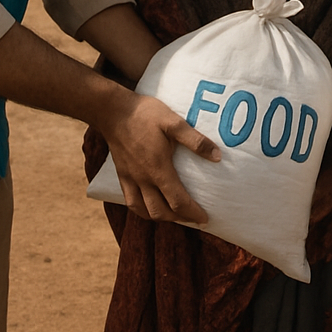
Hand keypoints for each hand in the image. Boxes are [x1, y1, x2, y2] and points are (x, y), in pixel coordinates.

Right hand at [99, 91, 219, 222]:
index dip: (193, 213)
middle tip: (194, 218)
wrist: (113, 112)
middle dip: (180, 218)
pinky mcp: (121, 175)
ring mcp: (130, 179)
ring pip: (144, 211)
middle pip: (161, 212)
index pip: (178, 201)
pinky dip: (142, 210)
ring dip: (161, 217)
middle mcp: (143, 179)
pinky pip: (131, 202)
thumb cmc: (146, 115)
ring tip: (176, 214)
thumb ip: (195, 140)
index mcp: (158, 169)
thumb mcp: (174, 122)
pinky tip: (150, 206)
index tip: (205, 219)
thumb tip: (217, 157)